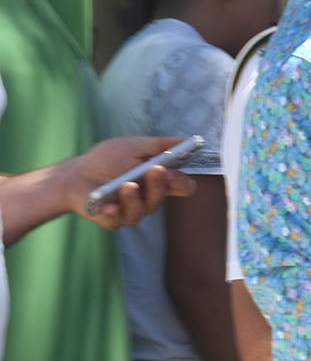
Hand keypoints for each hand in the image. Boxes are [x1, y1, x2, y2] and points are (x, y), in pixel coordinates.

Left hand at [69, 135, 195, 229]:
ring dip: (135, 197)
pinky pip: (117, 220)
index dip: (181, 181)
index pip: (182, 186)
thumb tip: (185, 140)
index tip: (174, 170)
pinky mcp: (113, 220)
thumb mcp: (133, 146)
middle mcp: (149, 198)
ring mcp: (132, 211)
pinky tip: (110, 206)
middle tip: (155, 169)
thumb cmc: (107, 160)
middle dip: (159, 184)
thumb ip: (159, 145)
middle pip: (162, 197)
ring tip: (127, 185)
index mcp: (159, 180)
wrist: (74, 175)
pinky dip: (114, 213)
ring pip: (142, 210)